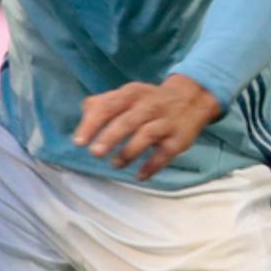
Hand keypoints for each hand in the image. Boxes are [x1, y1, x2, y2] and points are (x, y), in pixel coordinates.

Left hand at [73, 74, 221, 181]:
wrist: (191, 98)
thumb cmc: (147, 101)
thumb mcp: (126, 95)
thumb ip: (102, 104)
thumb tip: (83, 119)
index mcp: (131, 94)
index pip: (108, 106)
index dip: (92, 124)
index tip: (79, 142)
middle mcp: (148, 105)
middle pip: (127, 121)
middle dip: (109, 138)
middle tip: (95, 153)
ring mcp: (165, 121)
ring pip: (146, 135)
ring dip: (129, 152)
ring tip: (115, 164)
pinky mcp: (179, 138)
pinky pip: (165, 153)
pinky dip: (152, 165)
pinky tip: (139, 176)